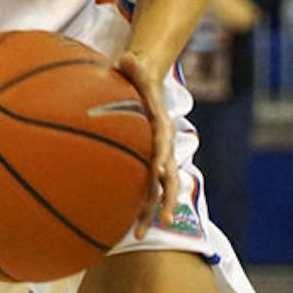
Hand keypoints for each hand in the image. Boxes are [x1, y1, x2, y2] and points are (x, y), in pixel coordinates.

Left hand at [115, 51, 177, 238]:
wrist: (145, 82)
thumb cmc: (135, 76)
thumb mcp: (134, 67)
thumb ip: (132, 65)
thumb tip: (127, 57)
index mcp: (161, 124)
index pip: (164, 143)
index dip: (163, 157)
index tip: (159, 171)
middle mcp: (163, 145)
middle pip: (169, 175)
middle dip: (167, 197)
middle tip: (165, 218)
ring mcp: (156, 157)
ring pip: (158, 189)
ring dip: (150, 212)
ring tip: (139, 235)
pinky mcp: (145, 162)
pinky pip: (143, 188)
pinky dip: (137, 206)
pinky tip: (123, 226)